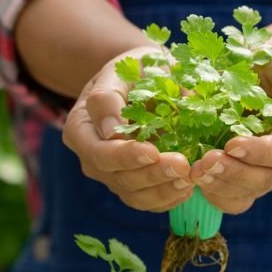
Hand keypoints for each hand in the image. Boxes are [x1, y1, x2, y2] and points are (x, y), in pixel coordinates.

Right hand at [62, 46, 193, 211]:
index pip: (97, 152)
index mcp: (80, 129)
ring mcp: (113, 174)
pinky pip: (150, 201)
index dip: (124, 156)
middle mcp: (92, 157)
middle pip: (116, 178)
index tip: (152, 151)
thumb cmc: (134, 70)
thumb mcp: (120, 70)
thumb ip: (109, 97)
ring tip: (191, 177)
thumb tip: (111, 130)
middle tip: (183, 165)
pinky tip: (190, 185)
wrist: (147, 79)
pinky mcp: (135, 185)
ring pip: (134, 195)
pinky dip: (171, 197)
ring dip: (163, 190)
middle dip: (151, 174)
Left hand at [191, 53, 271, 213]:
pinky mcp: (246, 184)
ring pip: (248, 192)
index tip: (232, 144)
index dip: (258, 151)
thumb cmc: (270, 69)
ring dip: (219, 185)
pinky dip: (214, 194)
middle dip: (233, 172)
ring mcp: (268, 175)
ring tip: (195, 172)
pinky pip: (233, 200)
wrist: (253, 77)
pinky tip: (195, 182)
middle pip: (264, 178)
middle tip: (205, 162)